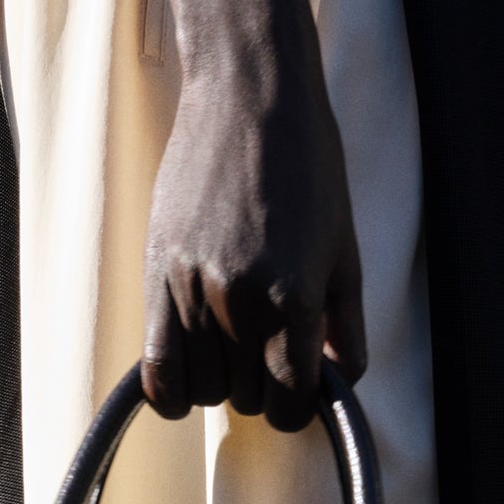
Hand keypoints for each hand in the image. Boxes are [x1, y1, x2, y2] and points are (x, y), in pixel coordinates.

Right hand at [141, 60, 366, 433]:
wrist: (248, 96)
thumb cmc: (309, 169)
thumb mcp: (345, 252)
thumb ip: (346, 328)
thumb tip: (337, 384)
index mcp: (292, 299)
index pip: (290, 403)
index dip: (298, 407)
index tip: (299, 388)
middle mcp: (239, 302)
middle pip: (247, 399)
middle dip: (264, 388)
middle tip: (270, 350)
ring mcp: (192, 291)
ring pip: (204, 390)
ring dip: (222, 382)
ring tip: (235, 345)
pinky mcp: (158, 275)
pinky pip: (157, 371)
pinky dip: (174, 391)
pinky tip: (189, 376)